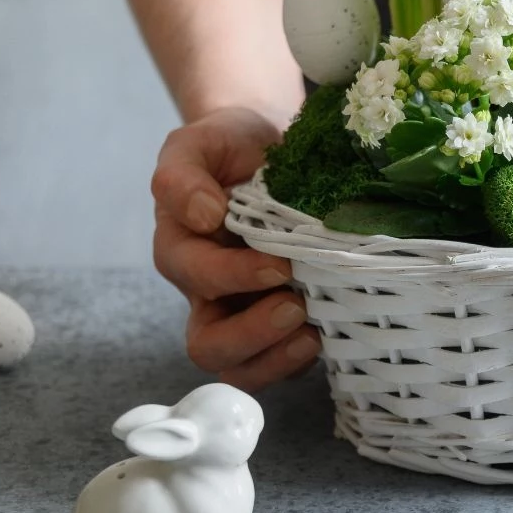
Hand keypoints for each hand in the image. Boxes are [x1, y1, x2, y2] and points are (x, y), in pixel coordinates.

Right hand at [151, 107, 320, 391]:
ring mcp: (244, 312)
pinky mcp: (282, 321)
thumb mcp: (197, 144)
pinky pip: (282, 362)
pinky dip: (303, 358)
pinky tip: (329, 333)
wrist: (269, 144)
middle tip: (295, 306)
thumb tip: (202, 216)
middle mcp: (208, 292)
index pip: (197, 278)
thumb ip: (182, 175)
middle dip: (252, 335)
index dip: (234, 277)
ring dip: (277, 359)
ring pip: (242, 368)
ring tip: (313, 332)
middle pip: (209, 345)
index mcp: (183, 250)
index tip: (278, 264)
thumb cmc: (230, 147)